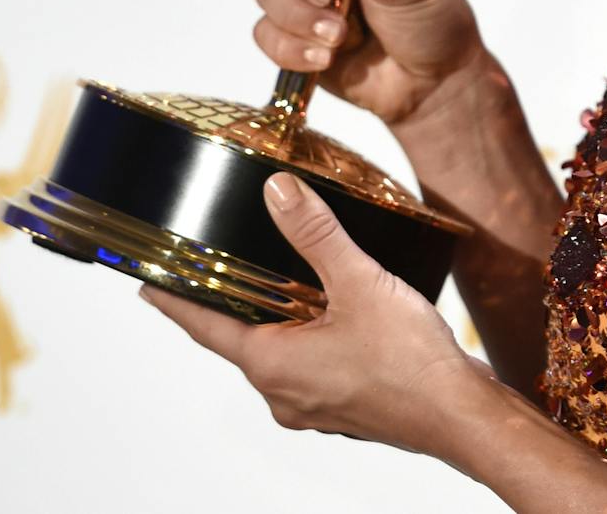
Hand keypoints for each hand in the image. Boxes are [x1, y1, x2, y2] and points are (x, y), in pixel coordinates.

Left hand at [140, 172, 495, 457]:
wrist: (459, 414)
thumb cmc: (409, 360)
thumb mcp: (358, 282)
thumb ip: (315, 234)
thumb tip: (278, 193)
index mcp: (271, 364)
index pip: (206, 326)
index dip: (176, 301)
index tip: (148, 285)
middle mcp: (282, 392)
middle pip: (244, 338)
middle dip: (239, 302)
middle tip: (231, 265)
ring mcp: (312, 404)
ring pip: (281, 352)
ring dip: (284, 319)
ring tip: (298, 280)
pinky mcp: (343, 406)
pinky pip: (312, 366)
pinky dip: (314, 337)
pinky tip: (342, 314)